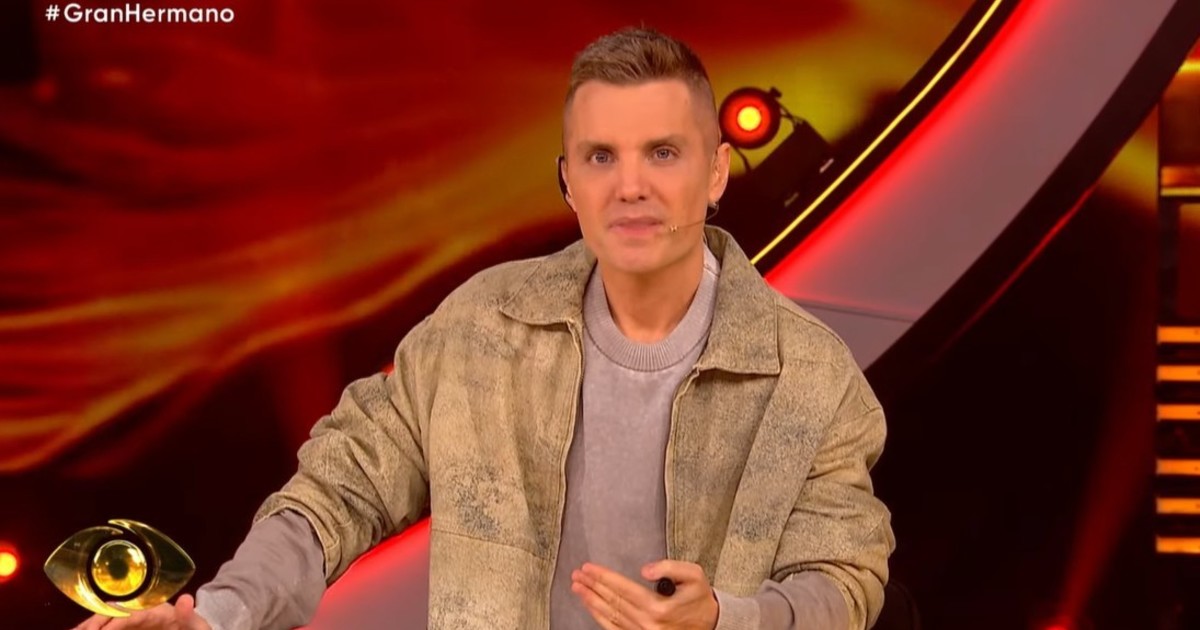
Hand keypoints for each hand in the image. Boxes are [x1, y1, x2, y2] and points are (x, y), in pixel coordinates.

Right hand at [72, 594, 211, 629]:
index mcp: (159, 610)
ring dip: (87, 626)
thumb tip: (186, 598)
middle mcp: (142, 613)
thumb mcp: (198, 628)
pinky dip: (91, 629)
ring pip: (105, 621)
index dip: (116, 623)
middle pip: (113, 614)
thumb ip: (190, 617)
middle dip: (94, 623)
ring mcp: (133, 623)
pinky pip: (106, 629)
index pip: (133, 614)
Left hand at [571, 560, 718, 628]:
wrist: (711, 624)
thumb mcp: (693, 575)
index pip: (623, 589)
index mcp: (658, 608)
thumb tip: (645, 570)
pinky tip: (592, 607)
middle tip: (577, 575)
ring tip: (578, 588)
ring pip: (610, 617)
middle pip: (613, 602)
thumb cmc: (700, 599)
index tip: (589, 568)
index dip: (604, 577)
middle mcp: (648, 624)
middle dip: (593, 586)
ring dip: (592, 601)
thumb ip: (669, 567)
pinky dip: (600, 618)